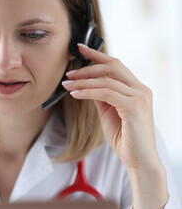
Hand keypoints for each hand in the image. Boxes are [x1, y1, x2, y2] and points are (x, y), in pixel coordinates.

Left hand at [62, 43, 157, 169]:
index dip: (98, 54)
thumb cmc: (124, 137)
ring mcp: (140, 97)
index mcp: (136, 88)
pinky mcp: (134, 107)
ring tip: (67, 84)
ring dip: (83, 81)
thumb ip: (101, 96)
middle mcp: (141, 89)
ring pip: (106, 80)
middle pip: (112, 67)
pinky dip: (88, 92)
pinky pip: (106, 93)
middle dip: (88, 67)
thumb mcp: (109, 112)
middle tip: (69, 73)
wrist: (139, 160)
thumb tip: (86, 83)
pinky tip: (75, 94)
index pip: (116, 65)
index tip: (80, 48)